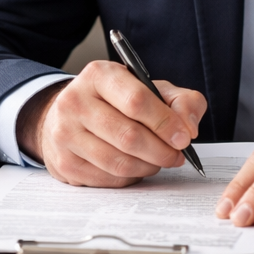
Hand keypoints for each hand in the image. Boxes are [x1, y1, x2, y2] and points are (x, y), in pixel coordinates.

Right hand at [17, 60, 207, 186]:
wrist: (70, 115)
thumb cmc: (115, 101)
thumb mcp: (149, 89)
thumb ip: (180, 101)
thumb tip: (188, 128)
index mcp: (99, 75)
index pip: (136, 100)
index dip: (165, 123)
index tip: (184, 137)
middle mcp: (75, 101)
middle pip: (129, 136)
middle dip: (161, 151)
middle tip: (176, 155)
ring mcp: (65, 133)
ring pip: (119, 162)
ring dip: (148, 166)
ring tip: (158, 160)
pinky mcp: (64, 162)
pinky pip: (108, 178)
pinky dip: (130, 177)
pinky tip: (136, 166)